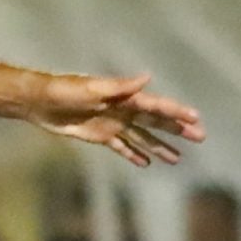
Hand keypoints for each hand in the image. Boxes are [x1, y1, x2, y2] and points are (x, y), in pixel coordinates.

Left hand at [32, 73, 204, 167]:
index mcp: (124, 97)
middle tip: (200, 137)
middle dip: (177, 130)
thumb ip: (120, 86)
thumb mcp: (91, 88)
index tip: (195, 118)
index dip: (176, 112)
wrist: (40, 102)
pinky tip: (146, 163)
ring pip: (142, 137)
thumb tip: (147, 77)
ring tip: (177, 159)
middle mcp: (123, 110)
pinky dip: (134, 154)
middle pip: (156, 122)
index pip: (156, 105)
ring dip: (159, 147)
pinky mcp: (100, 136)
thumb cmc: (64, 91)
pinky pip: (122, 147)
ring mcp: (113, 124)